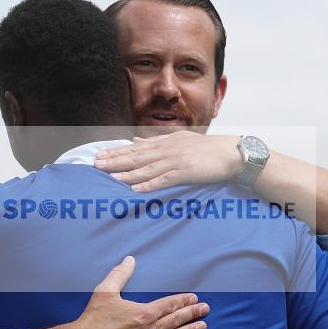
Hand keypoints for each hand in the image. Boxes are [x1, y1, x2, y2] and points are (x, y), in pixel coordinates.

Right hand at [69, 256, 209, 328]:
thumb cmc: (94, 319)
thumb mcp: (105, 291)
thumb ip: (120, 274)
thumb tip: (129, 259)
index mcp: (144, 313)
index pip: (170, 305)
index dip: (184, 301)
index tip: (194, 298)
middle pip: (177, 320)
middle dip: (193, 313)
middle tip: (205, 309)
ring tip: (203, 326)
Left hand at [94, 131, 241, 192]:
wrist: (231, 154)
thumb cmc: (208, 149)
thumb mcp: (181, 140)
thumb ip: (158, 141)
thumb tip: (135, 140)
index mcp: (166, 141)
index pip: (136, 147)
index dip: (117, 152)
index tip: (100, 155)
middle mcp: (168, 149)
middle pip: (137, 156)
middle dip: (115, 160)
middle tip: (96, 164)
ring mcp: (176, 160)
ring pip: (147, 167)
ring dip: (127, 173)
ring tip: (110, 177)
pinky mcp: (185, 172)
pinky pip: (163, 179)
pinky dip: (149, 184)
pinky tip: (136, 189)